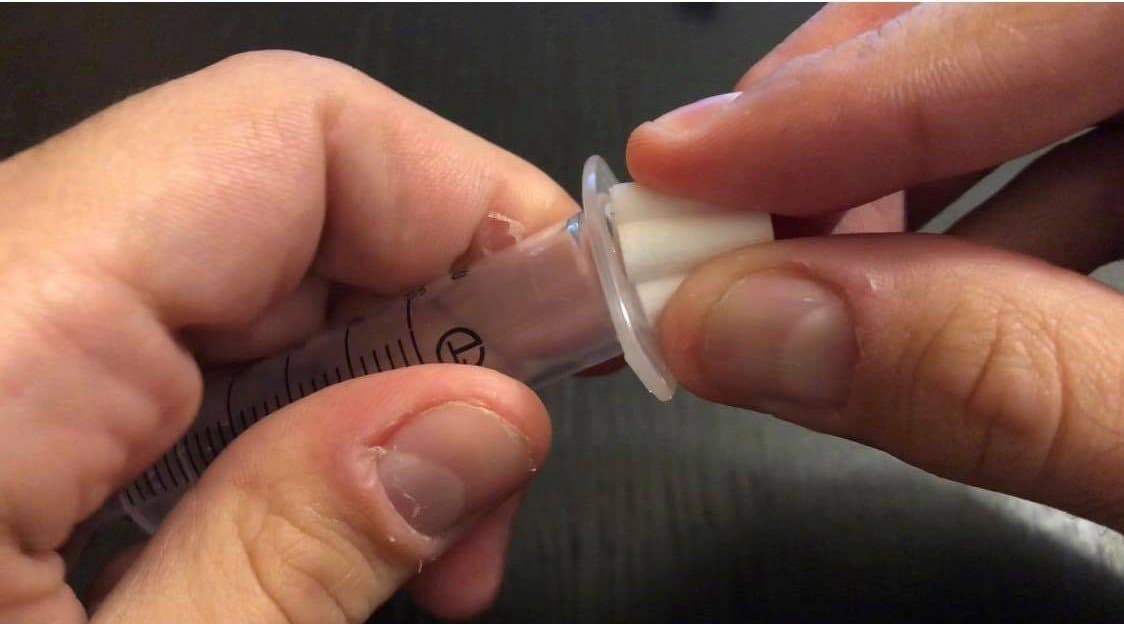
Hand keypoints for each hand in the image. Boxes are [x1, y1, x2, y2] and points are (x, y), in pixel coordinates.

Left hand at [0, 51, 572, 622]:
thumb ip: (293, 553)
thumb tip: (475, 425)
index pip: (288, 131)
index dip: (464, 201)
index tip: (565, 320)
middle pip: (276, 205)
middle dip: (428, 333)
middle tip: (490, 485)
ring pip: (236, 285)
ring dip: (354, 403)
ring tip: (411, 550)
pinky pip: (166, 355)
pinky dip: (265, 434)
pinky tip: (299, 538)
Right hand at [628, 4, 1123, 529]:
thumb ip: (1005, 385)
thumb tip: (760, 330)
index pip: (1051, 6)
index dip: (847, 84)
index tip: (685, 166)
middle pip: (1007, 17)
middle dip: (841, 119)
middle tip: (712, 221)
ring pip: (1022, 86)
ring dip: (892, 184)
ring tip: (787, 273)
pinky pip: (1069, 154)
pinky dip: (975, 227)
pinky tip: (919, 298)